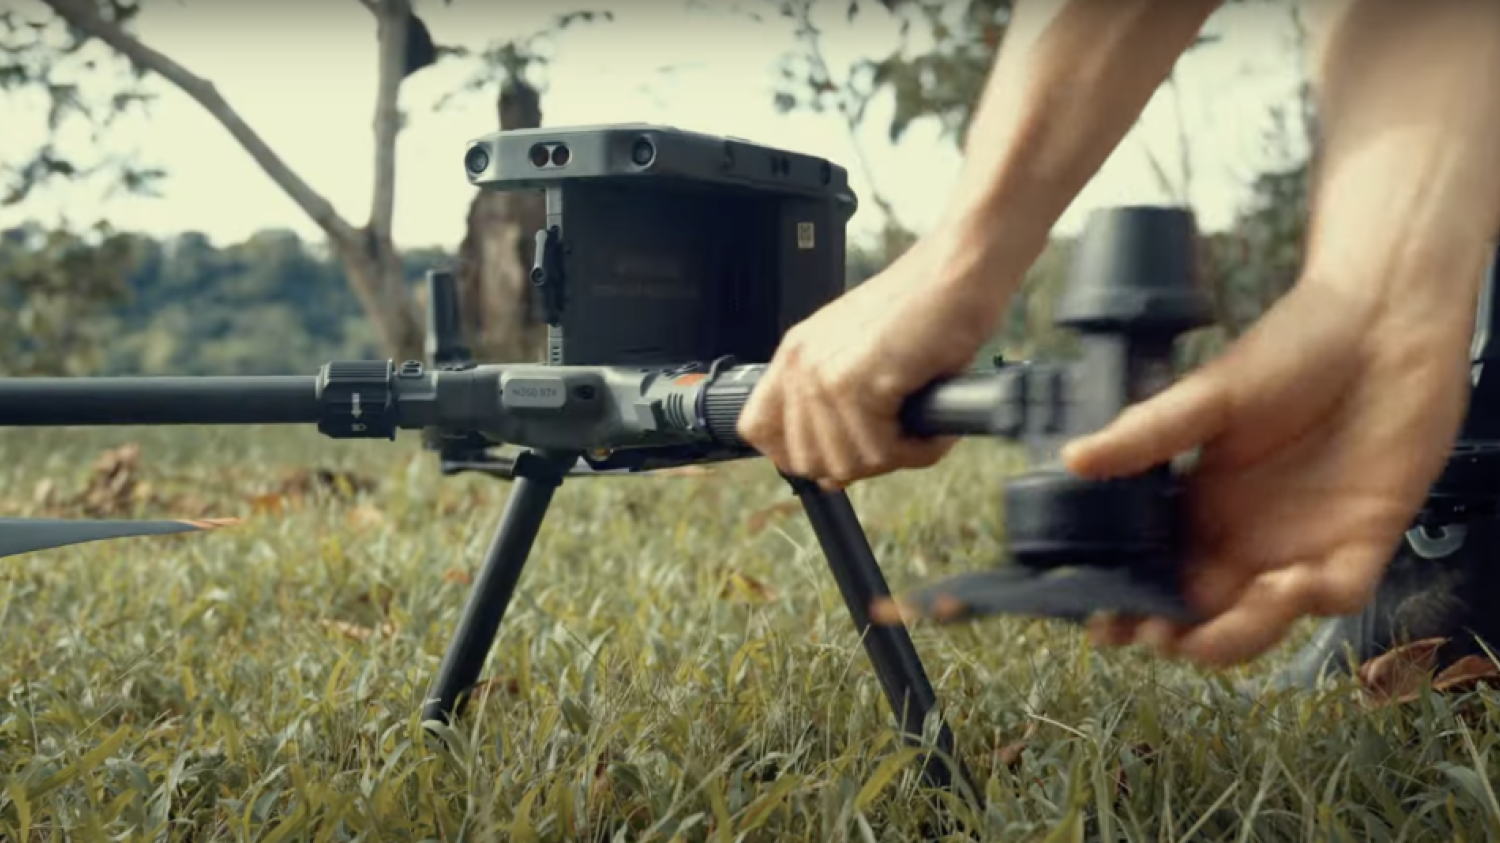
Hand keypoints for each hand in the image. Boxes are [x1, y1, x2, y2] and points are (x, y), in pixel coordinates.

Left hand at [737, 234, 1005, 489]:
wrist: (959, 272)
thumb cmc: (926, 311)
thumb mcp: (863, 355)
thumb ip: (837, 407)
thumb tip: (833, 475)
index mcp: (795, 355)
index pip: (758, 430)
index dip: (800, 454)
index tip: (842, 453)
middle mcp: (801, 364)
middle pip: (808, 461)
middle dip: (860, 462)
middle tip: (899, 438)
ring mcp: (825, 374)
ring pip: (848, 463)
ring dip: (896, 456)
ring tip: (921, 428)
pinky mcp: (858, 383)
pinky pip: (882, 452)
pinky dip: (919, 449)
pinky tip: (933, 426)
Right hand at [1065, 280, 1474, 667]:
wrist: (1385, 322)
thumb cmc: (1298, 347)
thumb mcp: (1211, 394)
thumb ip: (1146, 435)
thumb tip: (1074, 459)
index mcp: (1200, 506)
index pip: (1157, 574)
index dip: (1130, 606)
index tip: (1102, 623)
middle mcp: (1245, 536)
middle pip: (1202, 614)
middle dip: (1177, 634)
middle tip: (1156, 630)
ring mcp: (1303, 543)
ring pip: (1263, 623)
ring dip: (1238, 633)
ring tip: (1225, 610)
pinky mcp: (1364, 541)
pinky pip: (1336, 596)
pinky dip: (1311, 603)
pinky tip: (1292, 578)